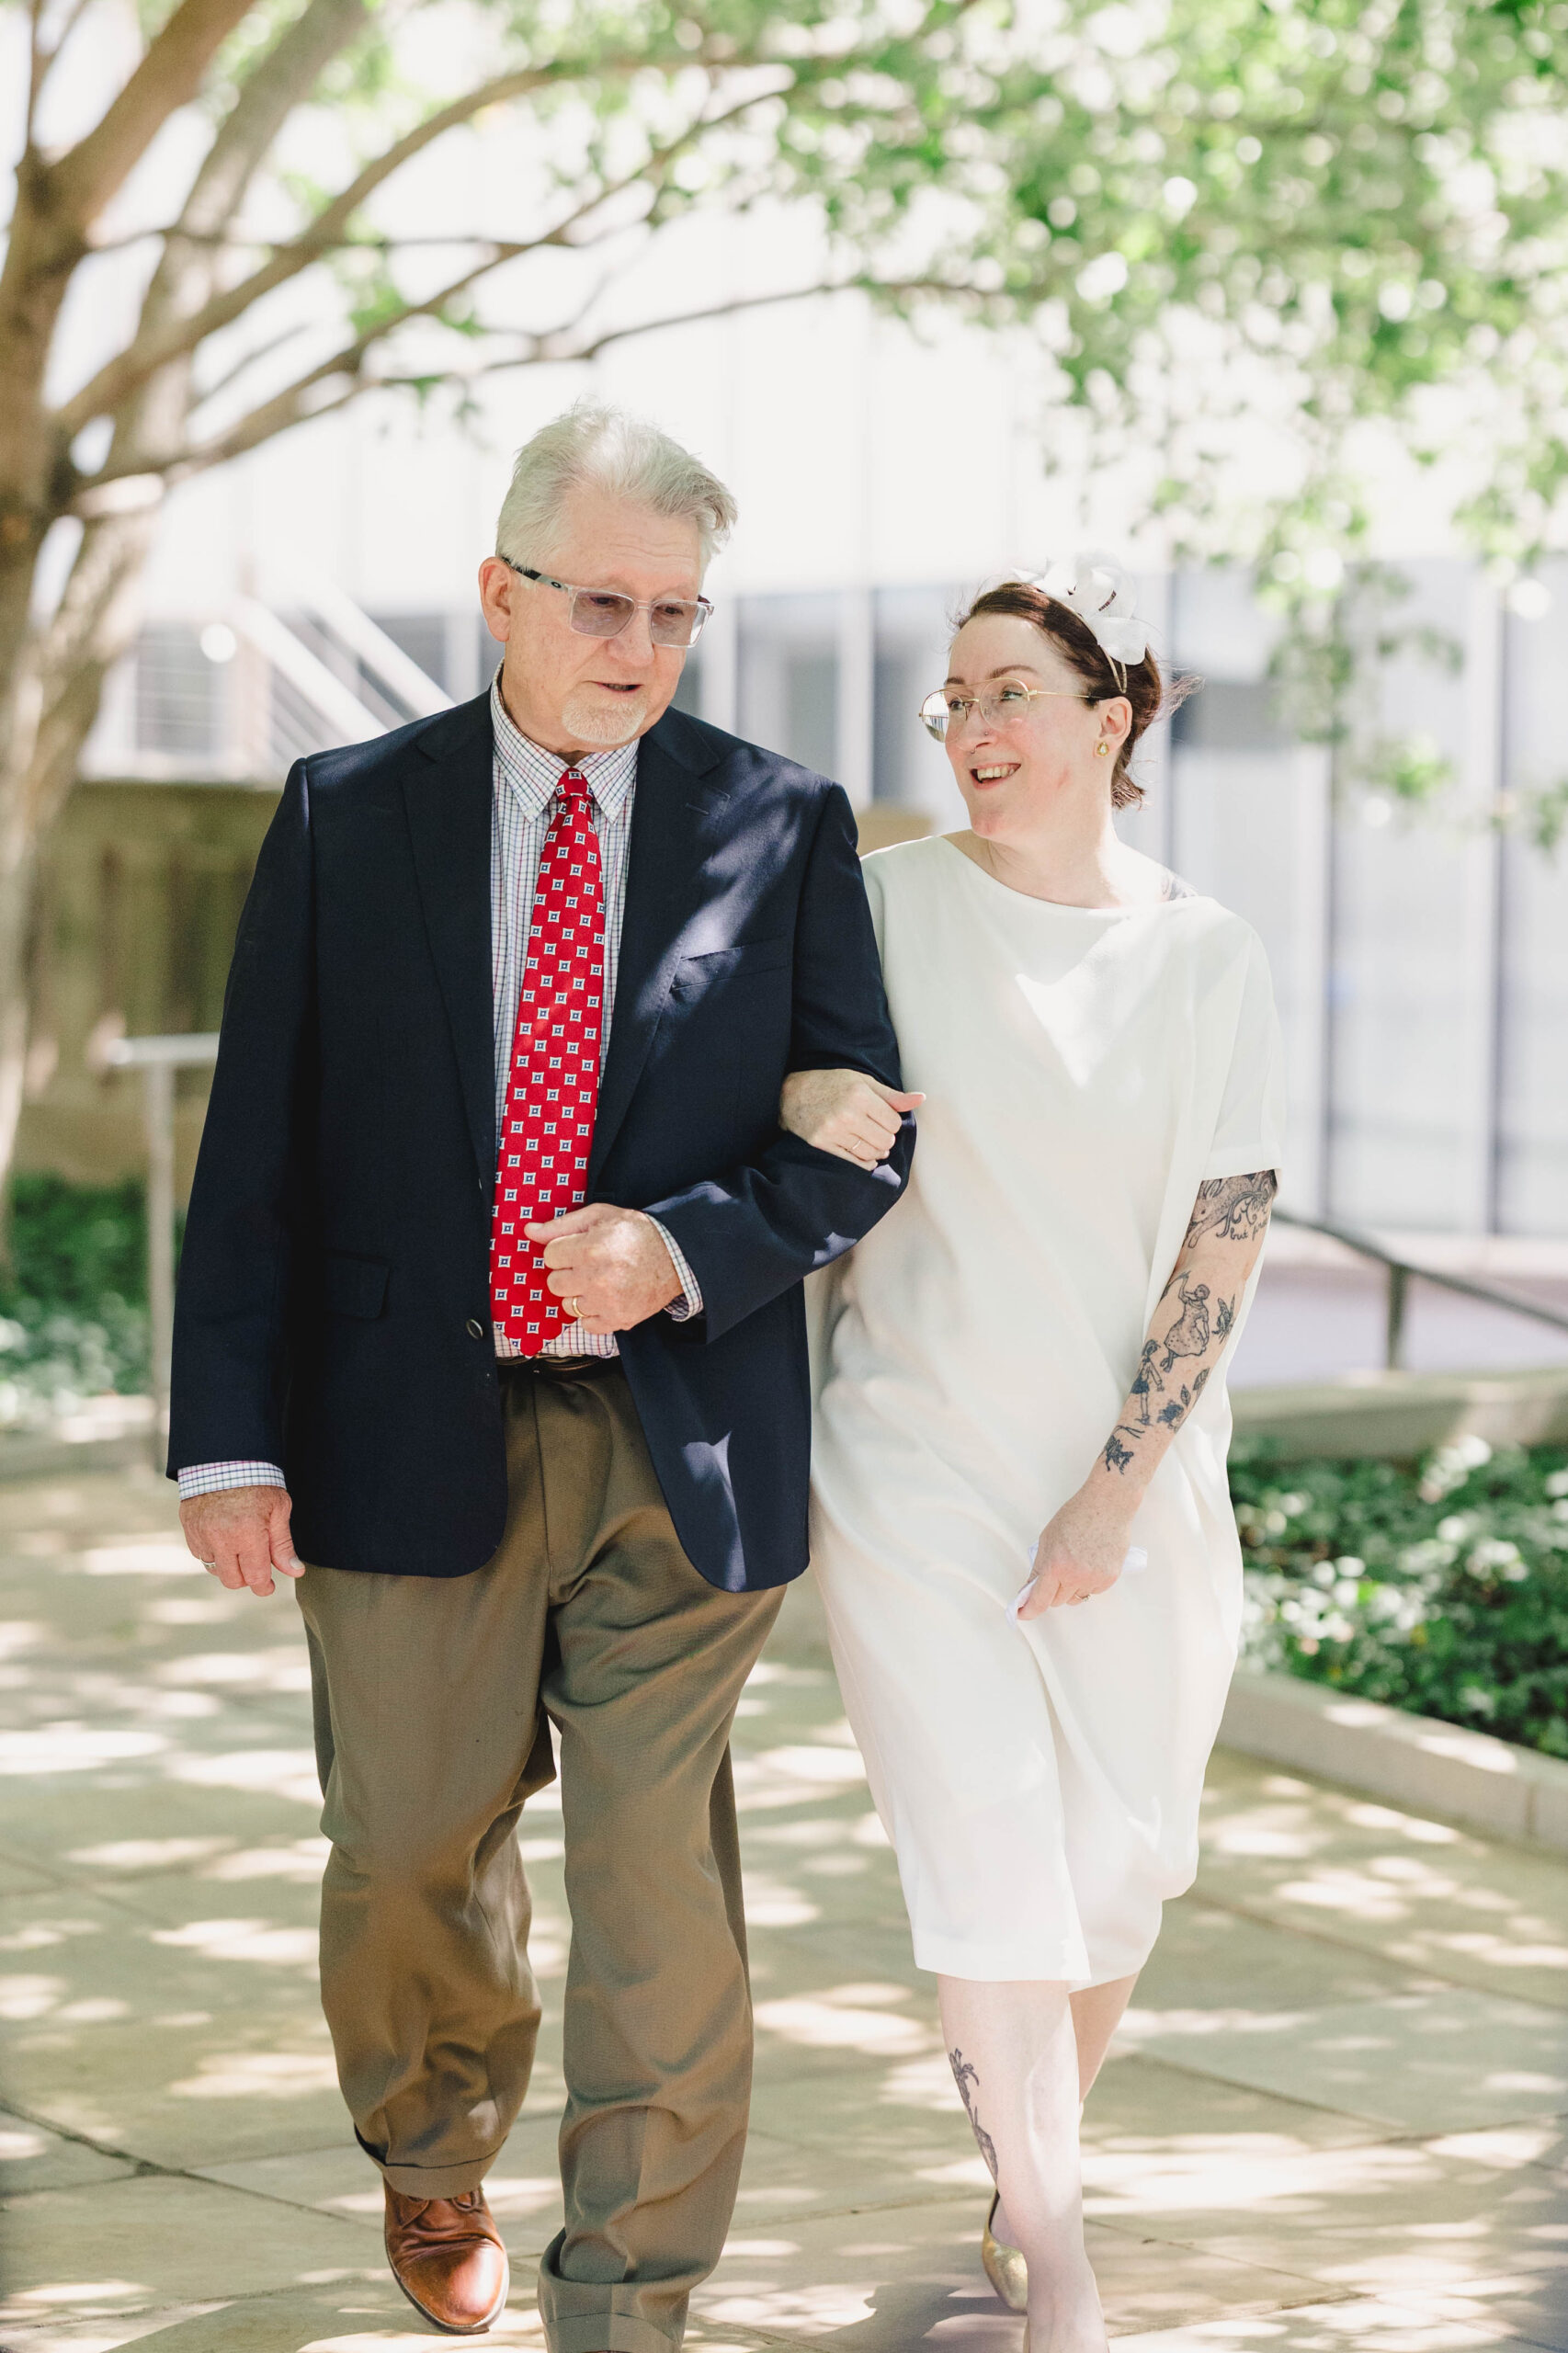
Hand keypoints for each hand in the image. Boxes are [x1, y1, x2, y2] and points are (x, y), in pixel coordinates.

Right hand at [180, 1486, 301, 1598]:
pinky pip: (201, 1554)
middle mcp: (221, 1538)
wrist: (224, 1458)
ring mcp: (201, 1535)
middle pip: (233, 1580)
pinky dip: (214, 1553)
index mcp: (248, 1533)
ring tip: (240, 1546)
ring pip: (215, 1570)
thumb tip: (295, 1572)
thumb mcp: (279, 1509)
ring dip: (229, 1565)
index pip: (256, 1577)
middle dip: (247, 1578)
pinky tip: (224, 1537)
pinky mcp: (189, 1530)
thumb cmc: (257, 1481)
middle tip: (257, 1566)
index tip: (269, 1586)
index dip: (264, 1587)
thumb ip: (284, 1545)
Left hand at [524, 1201, 682, 1333]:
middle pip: (554, 1283)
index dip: (563, 1250)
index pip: (549, 1256)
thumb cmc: (638, 1232)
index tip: (579, 1248)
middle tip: (589, 1265)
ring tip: (601, 1281)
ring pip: (568, 1305)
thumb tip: (529, 1231)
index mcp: (589, 1249)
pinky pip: (587, 1325)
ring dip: (580, 1294)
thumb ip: (561, 1225)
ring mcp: (607, 1302)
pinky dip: (594, 1314)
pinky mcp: (618, 1320)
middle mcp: (596, 1278)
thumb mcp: (600, 1216)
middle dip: (568, 1273)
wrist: (676, 1255)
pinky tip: (607, 1298)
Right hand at [779, 1068, 922, 1168]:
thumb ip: (892, 1096)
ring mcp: (834, 1131)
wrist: (792, 1094)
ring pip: (872, 1154)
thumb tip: (921, 1099)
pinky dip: (866, 1161)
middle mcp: (847, 1114)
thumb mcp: (862, 1082)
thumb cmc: (831, 1084)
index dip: (892, 1122)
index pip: (894, 1123)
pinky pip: (855, 1162)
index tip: (883, 1117)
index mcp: (860, 1096)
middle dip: (886, 1137)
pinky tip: (866, 1155)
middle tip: (877, 1130)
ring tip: (871, 1141)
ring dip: (876, 1150)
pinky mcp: (823, 1144)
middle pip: (886, 1141)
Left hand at [1016, 1484, 1135, 1618]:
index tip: (1021, 1614)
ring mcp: (1094, 1578)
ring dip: (1070, 1589)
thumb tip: (1030, 1589)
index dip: (1029, 1610)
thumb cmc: (1076, 1516)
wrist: (1107, 1505)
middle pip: (1057, 1601)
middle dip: (1051, 1592)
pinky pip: (1092, 1591)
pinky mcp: (1110, 1578)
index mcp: (1056, 1564)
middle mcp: (1075, 1575)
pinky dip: (1088, 1583)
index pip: (1040, 1599)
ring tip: (1076, 1564)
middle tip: (1055, 1574)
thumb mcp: (1048, 1538)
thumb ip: (1039, 1566)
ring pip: (1075, 1598)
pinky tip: (1090, 1563)